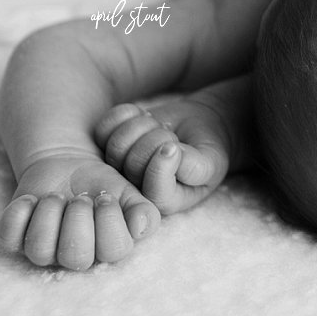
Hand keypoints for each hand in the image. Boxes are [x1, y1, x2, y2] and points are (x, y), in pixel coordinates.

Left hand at [0, 153, 159, 269]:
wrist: (69, 164)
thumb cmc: (101, 183)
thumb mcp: (129, 191)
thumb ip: (144, 210)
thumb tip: (140, 227)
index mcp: (106, 248)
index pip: (113, 251)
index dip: (110, 221)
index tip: (105, 197)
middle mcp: (74, 254)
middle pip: (76, 257)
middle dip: (79, 220)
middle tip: (81, 197)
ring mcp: (44, 247)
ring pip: (40, 251)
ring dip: (49, 217)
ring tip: (56, 196)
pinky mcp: (15, 235)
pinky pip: (9, 237)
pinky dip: (18, 215)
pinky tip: (30, 199)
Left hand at [94, 99, 231, 215]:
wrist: (197, 127)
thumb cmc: (207, 149)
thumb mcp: (212, 162)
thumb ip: (196, 167)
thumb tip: (170, 152)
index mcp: (165, 201)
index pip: (153, 190)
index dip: (162, 164)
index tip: (177, 146)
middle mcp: (138, 189)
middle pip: (133, 164)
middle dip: (157, 139)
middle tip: (172, 135)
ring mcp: (120, 167)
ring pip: (117, 145)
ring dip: (143, 125)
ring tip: (159, 126)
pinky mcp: (107, 145)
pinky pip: (104, 128)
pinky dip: (127, 113)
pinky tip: (143, 115)